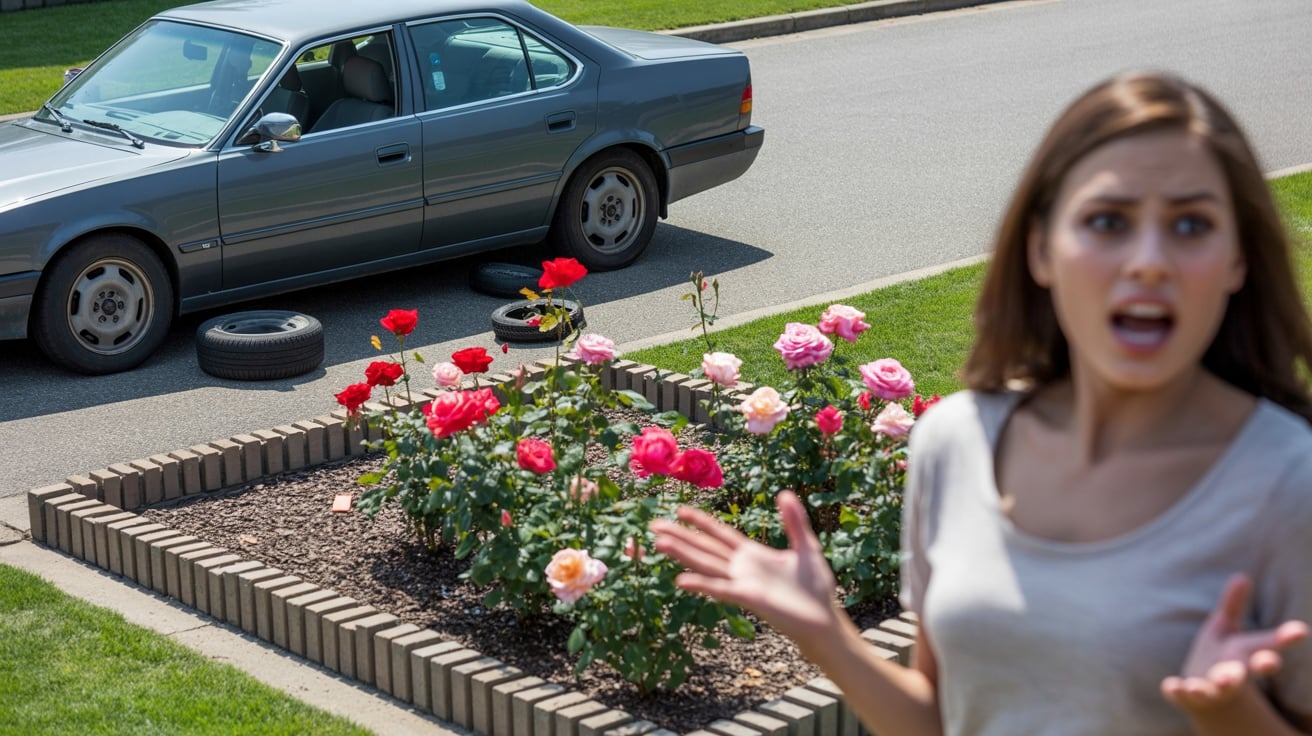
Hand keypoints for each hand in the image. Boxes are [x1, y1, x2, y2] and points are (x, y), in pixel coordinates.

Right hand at [650, 490, 838, 645]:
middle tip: (653, 525)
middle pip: (704, 548)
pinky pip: (721, 589)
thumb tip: (785, 493)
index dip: (701, 522)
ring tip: (659, 543)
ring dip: (683, 555)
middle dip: (680, 536)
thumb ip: (795, 521)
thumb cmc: (815, 587)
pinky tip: (681, 580)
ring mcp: (742, 583)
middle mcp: (741, 568)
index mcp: (752, 554)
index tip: (680, 510)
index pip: (720, 534)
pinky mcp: (749, 598)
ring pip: (706, 565)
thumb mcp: (807, 546)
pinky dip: (701, 585)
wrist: (824, 618)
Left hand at [1161, 573, 1308, 712]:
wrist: (1202, 696)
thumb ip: (1232, 606)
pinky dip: (1178, 691)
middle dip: (1255, 668)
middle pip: (1245, 672)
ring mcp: (1209, 688)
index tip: (1301, 630)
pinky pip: (1181, 695)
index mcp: (1245, 656)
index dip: (1284, 638)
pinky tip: (1171, 686)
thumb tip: (1242, 576)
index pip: (1268, 646)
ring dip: (1216, 685)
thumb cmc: (1220, 656)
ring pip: (1215, 689)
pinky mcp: (1186, 696)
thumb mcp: (1225, 629)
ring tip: (1215, 682)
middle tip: (1268, 663)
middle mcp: (1231, 674)